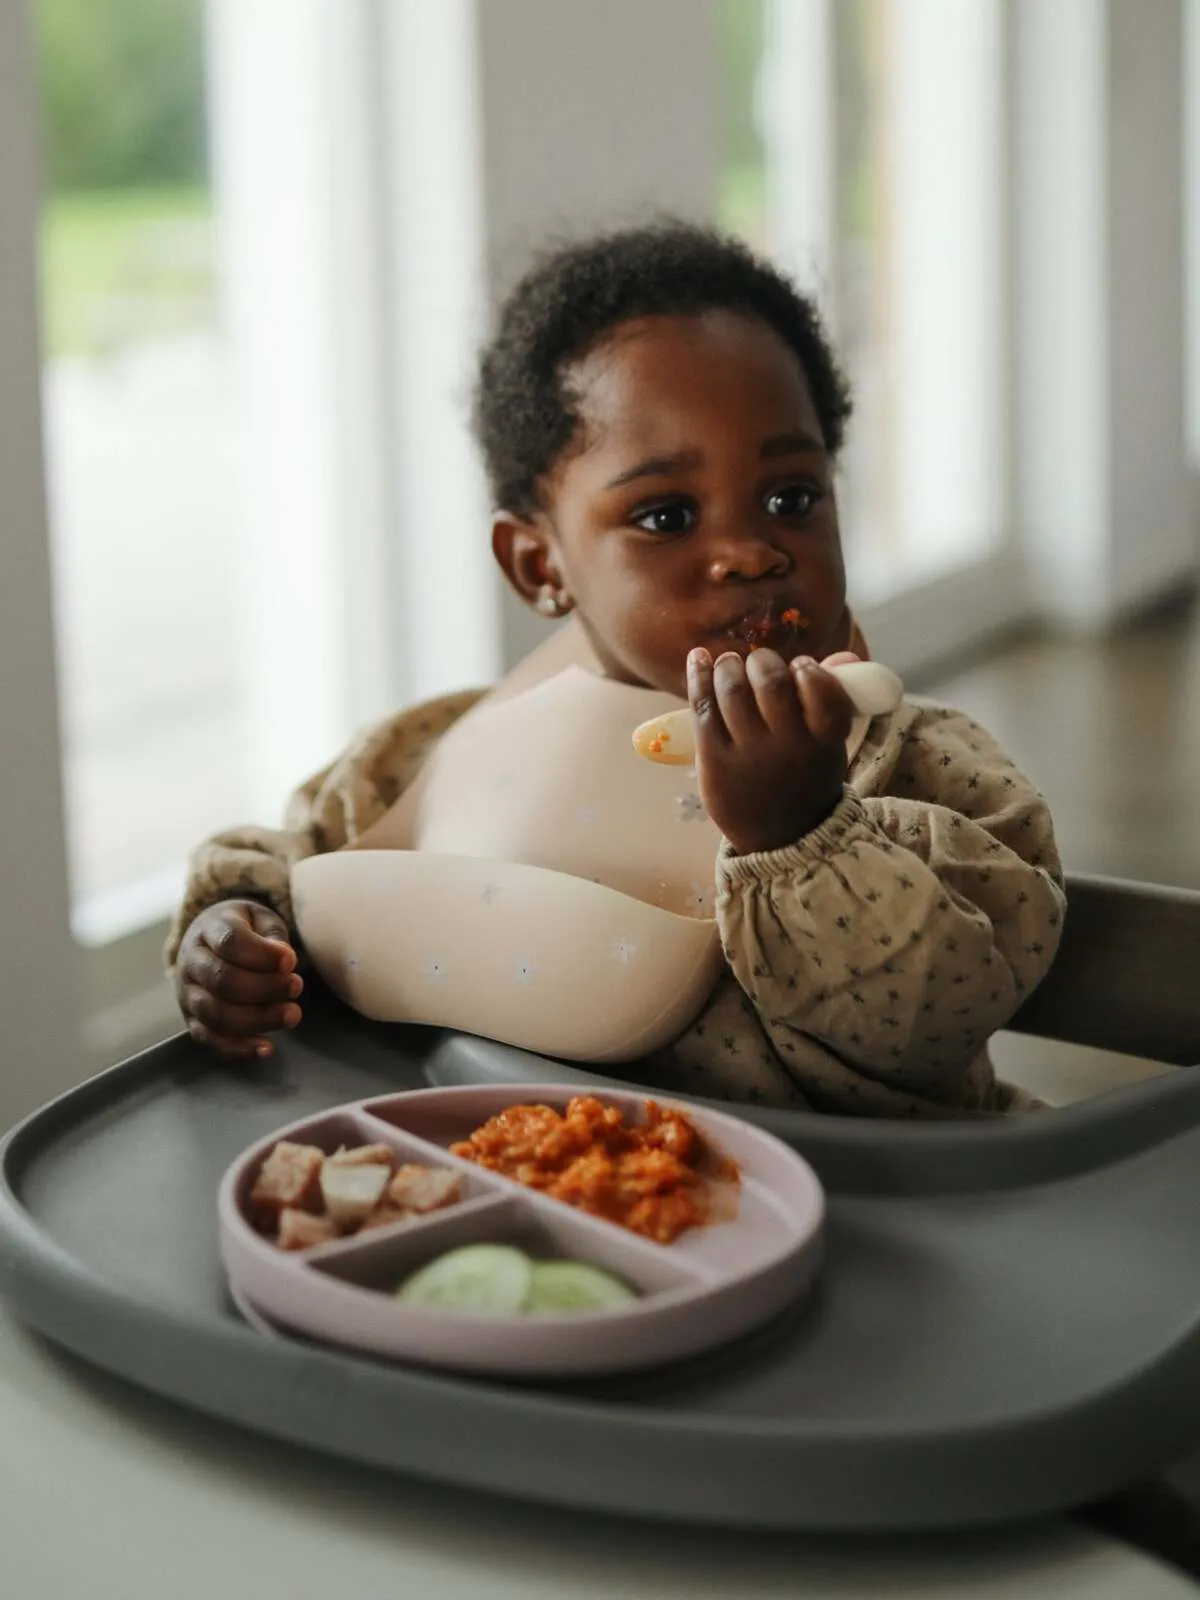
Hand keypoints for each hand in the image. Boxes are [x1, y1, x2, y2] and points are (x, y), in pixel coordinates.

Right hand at [175, 900, 301, 1058]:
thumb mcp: (261, 919)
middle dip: (264, 989)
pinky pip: (210, 1039)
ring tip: (292, 1015)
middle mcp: (192, 962)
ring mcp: (188, 993)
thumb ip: (272, 935)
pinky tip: (267, 1048)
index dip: (262, 954)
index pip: (230, 941)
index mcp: (209, 929)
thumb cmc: (245, 930)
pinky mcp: (192, 1020)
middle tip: (296, 987)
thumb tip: (285, 961)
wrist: (208, 941)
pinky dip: (238, 1049)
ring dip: (258, 1019)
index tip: (291, 961)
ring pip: (216, 1013)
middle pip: (222, 980)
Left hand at [687, 647, 854, 854]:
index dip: (810, 670)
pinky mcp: (714, 760)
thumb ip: (834, 699)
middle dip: (763, 661)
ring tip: (730, 665)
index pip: (824, 694)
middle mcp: (788, 747)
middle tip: (758, 663)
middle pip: (771, 684)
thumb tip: (844, 656)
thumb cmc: (805, 778)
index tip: (801, 665)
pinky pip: (703, 708)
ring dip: (729, 666)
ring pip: (733, 691)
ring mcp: (749, 755)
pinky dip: (699, 676)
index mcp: (824, 741)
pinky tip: (698, 658)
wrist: (781, 837)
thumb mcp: (830, 746)